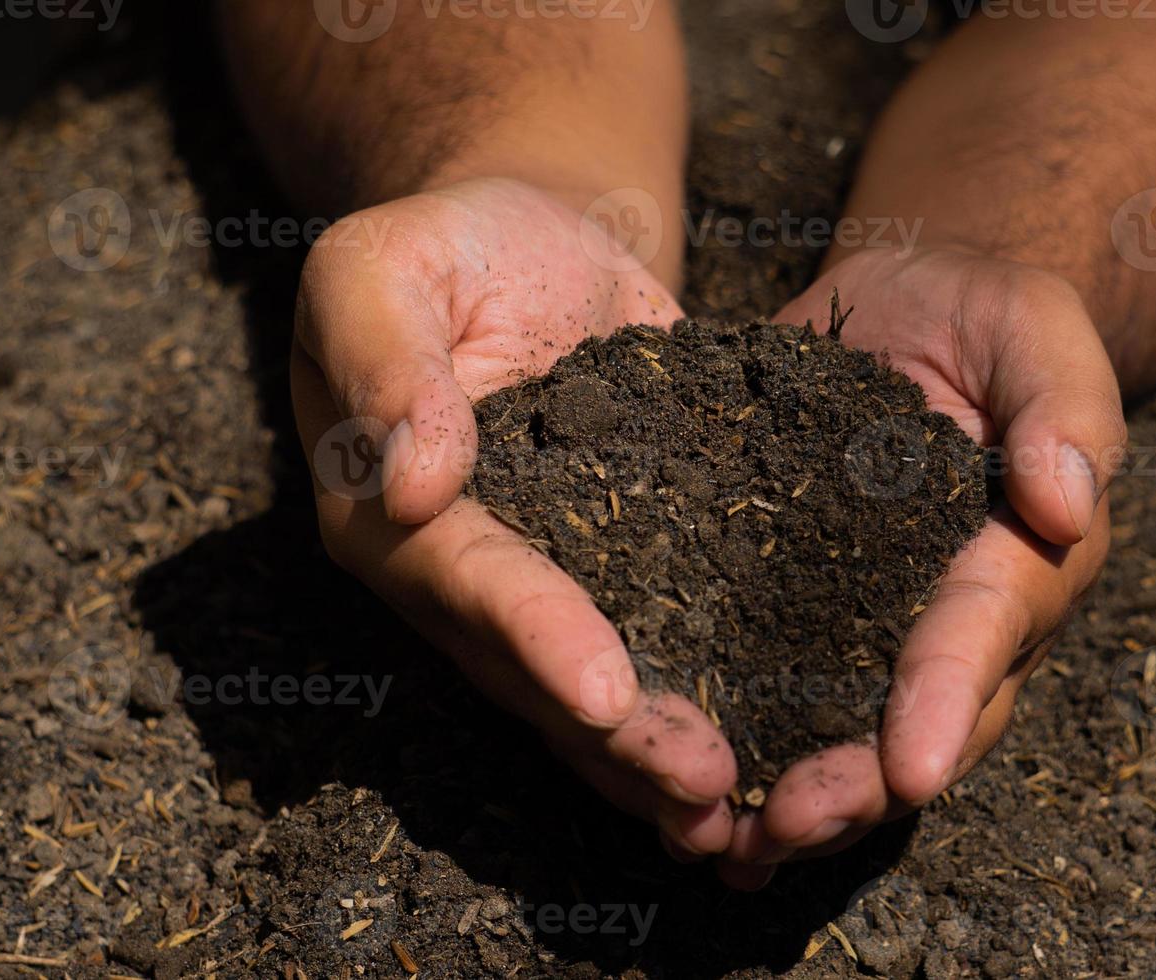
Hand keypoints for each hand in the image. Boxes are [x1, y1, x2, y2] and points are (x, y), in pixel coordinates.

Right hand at [292, 178, 736, 858]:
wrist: (537, 235)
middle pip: (536, 669)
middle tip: (703, 785)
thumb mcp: (384, 265)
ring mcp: (545, 582)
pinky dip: (706, 695)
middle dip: (619, 734)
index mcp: (387, 514)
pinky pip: (662, 637)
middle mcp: (461, 574)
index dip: (535, 637)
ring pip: (598, 686)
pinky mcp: (623, 565)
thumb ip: (384, 360)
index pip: (465, 584)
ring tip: (743, 808)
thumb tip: (409, 481)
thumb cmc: (449, 240)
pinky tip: (772, 750)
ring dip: (662, 752)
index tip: (607, 691)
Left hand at [716, 248, 1125, 886]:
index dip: (951, 696)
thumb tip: (1069, 502)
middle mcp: (952, 616)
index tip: (914, 766)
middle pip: (917, 719)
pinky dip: (736, 750)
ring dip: (792, 796)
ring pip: (844, 732)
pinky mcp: (793, 610)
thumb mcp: (1033, 324)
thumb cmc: (981, 312)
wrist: (899, 307)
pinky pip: (773, 692)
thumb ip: (1064, 402)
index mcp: (1021, 556)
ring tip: (727, 849)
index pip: (988, 629)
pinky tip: (680, 806)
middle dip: (859, 784)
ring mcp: (873, 624)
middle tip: (789, 828)